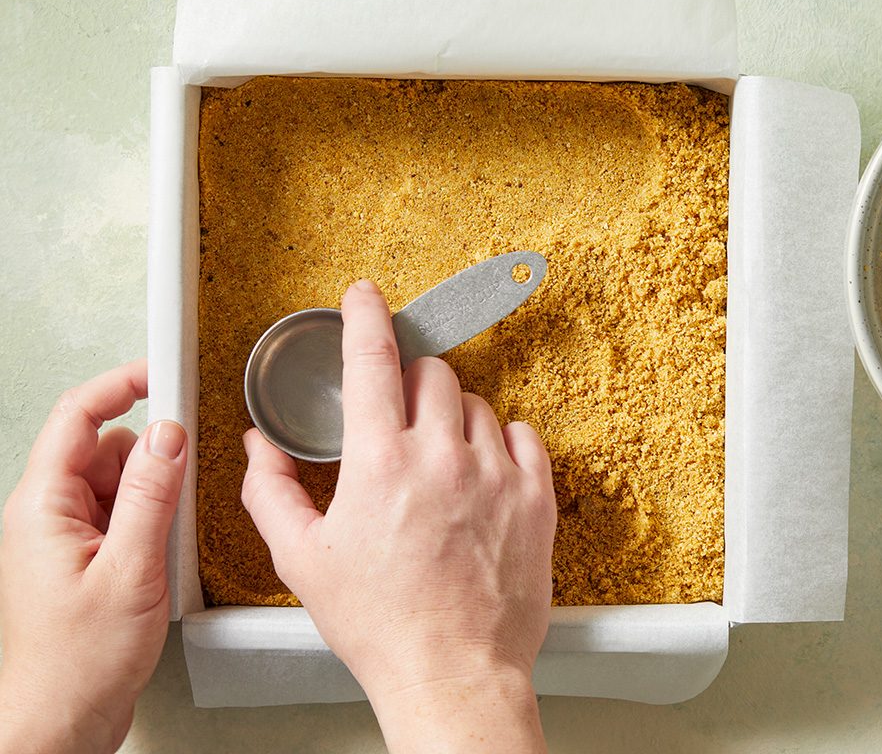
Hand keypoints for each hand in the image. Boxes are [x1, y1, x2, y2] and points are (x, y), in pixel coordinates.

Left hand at [0, 360, 185, 753]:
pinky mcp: (83, 560)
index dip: (120, 385)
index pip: (77, 417)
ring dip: (150, 494)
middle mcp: (47, 515)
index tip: (161, 371)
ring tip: (166, 539)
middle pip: (103, 447)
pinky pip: (120, 516)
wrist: (60, 723)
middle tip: (184, 477)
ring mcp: (64, 538)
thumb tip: (169, 435)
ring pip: (116, 482)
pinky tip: (161, 555)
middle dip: (148, 457)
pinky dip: (148, 522)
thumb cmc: (78, 663)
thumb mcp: (130, 570)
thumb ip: (150, 495)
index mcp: (43, 506)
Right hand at [241, 280, 555, 752]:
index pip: (373, 361)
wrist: (452, 672)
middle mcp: (444, 456)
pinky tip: (481, 473)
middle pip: (432, 374)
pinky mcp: (536, 498)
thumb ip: (271, 491)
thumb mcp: (302, 560)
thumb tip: (258, 448)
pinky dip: (501, 442)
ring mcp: (496, 475)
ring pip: (478, 405)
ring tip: (437, 463)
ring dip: (453, 417)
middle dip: (410, 384)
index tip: (366, 295)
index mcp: (381, 463)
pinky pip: (524, 436)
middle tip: (398, 421)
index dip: (366, 316)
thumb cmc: (381, 624)